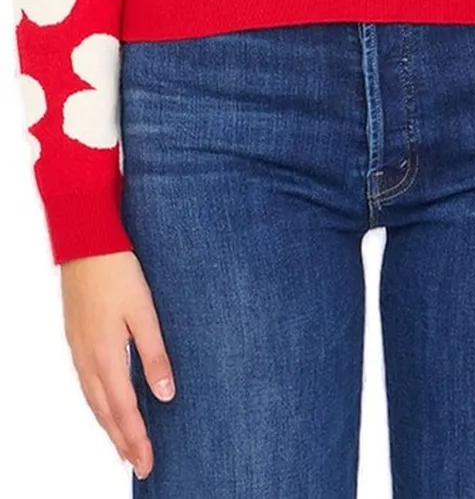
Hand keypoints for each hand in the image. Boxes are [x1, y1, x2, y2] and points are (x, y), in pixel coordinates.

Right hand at [61, 250, 175, 479]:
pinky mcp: (77, 338)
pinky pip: (87, 383)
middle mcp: (88, 359)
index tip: (147, 463)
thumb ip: (154, 354)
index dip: (136, 438)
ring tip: (124, 445)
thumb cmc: (118, 272)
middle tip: (139, 465)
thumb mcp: (144, 311)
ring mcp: (79, 349)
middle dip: (123, 441)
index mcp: (106, 355)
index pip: (123, 410)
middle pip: (105, 412)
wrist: (85, 243)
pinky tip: (106, 405)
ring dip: (109, 426)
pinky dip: (98, 404)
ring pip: (93, 400)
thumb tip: (165, 395)